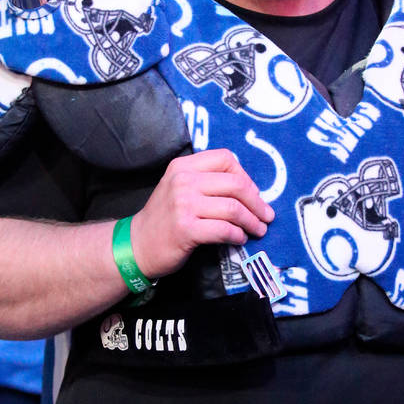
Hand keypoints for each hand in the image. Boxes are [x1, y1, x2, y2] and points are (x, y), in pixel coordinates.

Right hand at [130, 149, 274, 279]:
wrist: (138, 245)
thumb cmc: (165, 218)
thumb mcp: (180, 188)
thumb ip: (207, 181)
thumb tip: (250, 190)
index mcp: (183, 166)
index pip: (225, 159)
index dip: (246, 176)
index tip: (253, 194)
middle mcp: (183, 181)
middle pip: (235, 184)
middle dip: (257, 202)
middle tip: (266, 216)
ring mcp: (183, 205)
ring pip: (233, 209)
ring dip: (252, 221)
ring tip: (258, 230)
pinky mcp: (186, 229)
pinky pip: (224, 230)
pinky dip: (238, 235)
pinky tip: (239, 239)